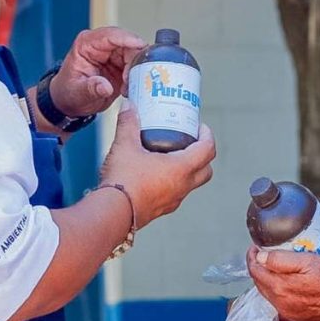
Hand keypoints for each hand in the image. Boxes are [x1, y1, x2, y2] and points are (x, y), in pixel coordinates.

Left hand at [50, 27, 145, 117]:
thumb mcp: (77, 92)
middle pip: (127, 44)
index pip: (110, 35)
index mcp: (86, 44)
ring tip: (127, 87)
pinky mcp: (121, 64)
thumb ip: (92, 88)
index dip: (127, 39)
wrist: (70, 102)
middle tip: (131, 79)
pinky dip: (136, 77)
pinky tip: (127, 89)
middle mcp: (101, 45)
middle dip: (134, 60)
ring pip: (135, 55)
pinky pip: (136, 66)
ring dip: (136, 71)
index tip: (140, 46)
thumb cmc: (69, 92)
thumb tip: (105, 87)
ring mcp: (113, 54)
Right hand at [100, 100, 214, 227]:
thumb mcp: (124, 146)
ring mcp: (173, 200)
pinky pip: (176, 194)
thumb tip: (129, 107)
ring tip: (171, 156)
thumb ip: (128, 123)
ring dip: (188, 170)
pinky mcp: (162, 210)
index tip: (200, 127)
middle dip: (203, 155)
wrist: (112, 213)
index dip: (207, 135)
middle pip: (206, 170)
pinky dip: (173, 182)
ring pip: (191, 184)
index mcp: (181, 168)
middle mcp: (182, 186)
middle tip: (190, 142)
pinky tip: (155, 174)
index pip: (207, 150)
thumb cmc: (123, 180)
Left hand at [247, 246, 319, 320]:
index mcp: (280, 288)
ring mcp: (289, 312)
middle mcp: (281, 303)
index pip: (255, 271)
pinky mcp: (298, 317)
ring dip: (266, 279)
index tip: (255, 248)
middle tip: (262, 254)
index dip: (252, 257)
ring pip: (268, 293)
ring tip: (272, 265)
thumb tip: (260, 258)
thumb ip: (281, 260)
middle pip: (259, 283)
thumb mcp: (308, 260)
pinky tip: (285, 282)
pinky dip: (276, 290)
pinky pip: (279, 302)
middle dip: (258, 267)